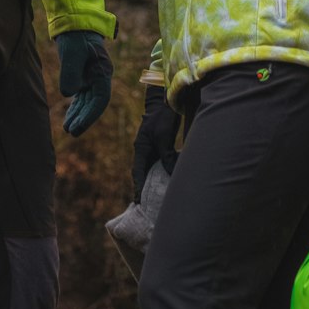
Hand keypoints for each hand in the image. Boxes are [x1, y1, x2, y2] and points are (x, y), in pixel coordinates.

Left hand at [56, 30, 112, 136]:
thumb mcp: (72, 53)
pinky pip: (81, 95)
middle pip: (94, 102)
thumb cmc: (75, 37)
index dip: (90, 115)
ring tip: (67, 128)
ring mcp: (92, 76)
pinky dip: (75, 106)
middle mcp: (100, 76)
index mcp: (103, 71)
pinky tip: (69, 117)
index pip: (100, 99)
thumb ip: (70, 74)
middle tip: (71, 131)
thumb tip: (69, 94)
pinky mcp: (84, 75)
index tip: (78, 126)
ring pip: (87, 101)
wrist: (74, 22)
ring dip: (78, 114)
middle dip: (83, 118)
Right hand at [131, 85, 179, 200]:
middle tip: (145, 205)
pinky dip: (161, 173)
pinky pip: (159, 163)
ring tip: (155, 198)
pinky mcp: (160, 146)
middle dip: (143, 188)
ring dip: (152, 181)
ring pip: (151, 169)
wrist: (166, 102)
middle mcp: (145, 151)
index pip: (138, 172)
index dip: (138, 186)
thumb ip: (166, 155)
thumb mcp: (164, 137)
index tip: (138, 201)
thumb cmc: (162, 118)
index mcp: (141, 148)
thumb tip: (170, 173)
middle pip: (143, 173)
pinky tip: (167, 181)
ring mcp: (152, 149)